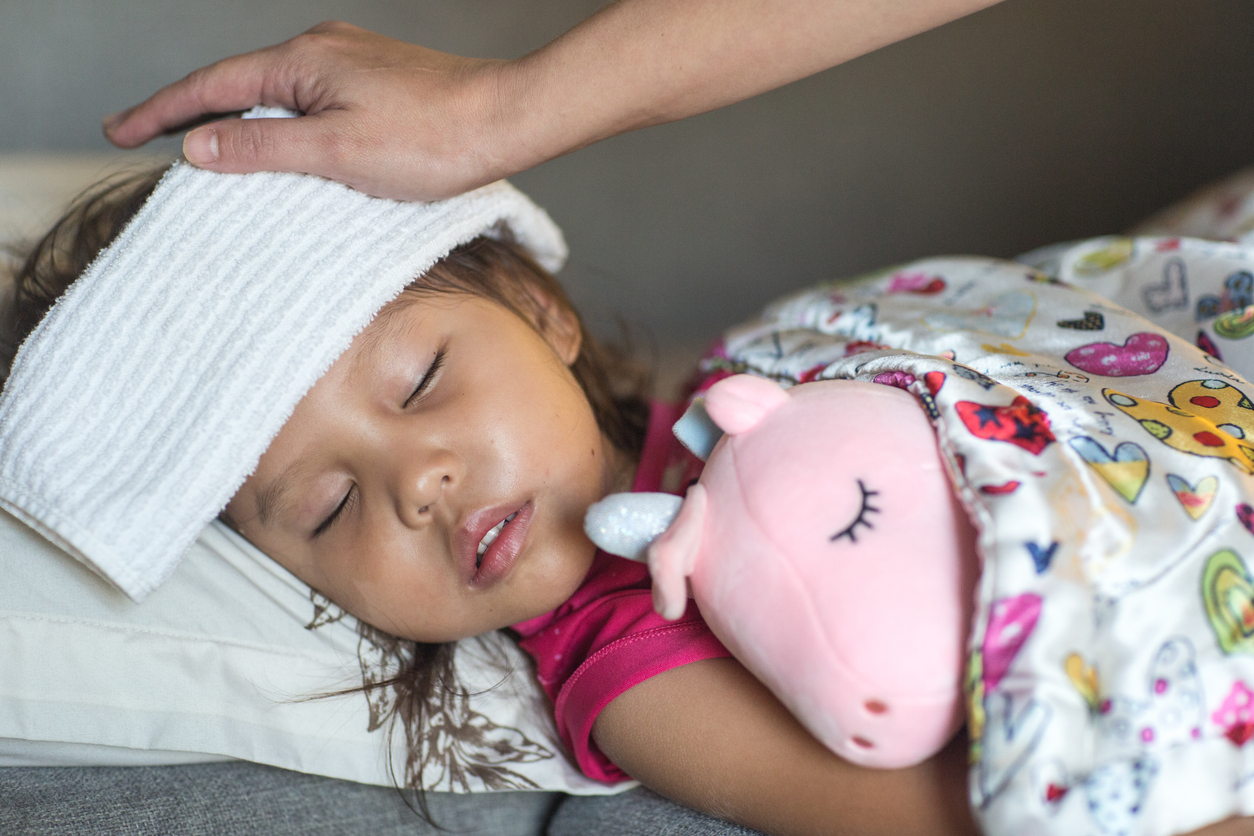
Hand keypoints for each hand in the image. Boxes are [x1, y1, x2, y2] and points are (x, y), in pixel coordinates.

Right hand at [103, 22, 518, 199]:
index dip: (160, 111)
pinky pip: (309, 100)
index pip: (212, 86)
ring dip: (236, 118)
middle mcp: (322, 50)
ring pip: (276, 92)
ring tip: (200, 146)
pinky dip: (279, 121)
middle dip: (188, 110)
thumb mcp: (337, 152)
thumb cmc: (432, 139)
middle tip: (139, 134)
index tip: (116, 130)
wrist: (507, 121)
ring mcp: (351, 63)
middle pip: (238, 83)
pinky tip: (280, 143)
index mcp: (304, 62)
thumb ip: (264, 148)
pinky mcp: (377, 81)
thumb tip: (199, 145)